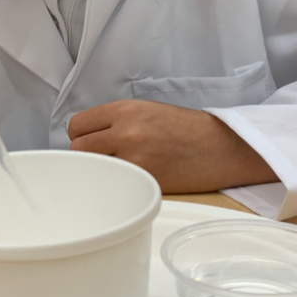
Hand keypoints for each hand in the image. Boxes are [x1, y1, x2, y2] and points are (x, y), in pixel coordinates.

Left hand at [68, 100, 276, 192]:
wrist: (218, 147)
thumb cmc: (183, 127)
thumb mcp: (145, 110)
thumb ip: (113, 120)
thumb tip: (86, 137)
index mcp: (124, 111)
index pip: (77, 125)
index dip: (81, 134)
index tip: (90, 140)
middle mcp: (125, 133)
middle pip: (78, 149)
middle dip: (86, 154)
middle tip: (102, 157)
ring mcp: (134, 161)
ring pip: (93, 170)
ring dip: (98, 171)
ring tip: (113, 170)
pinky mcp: (145, 184)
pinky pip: (114, 186)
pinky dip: (116, 185)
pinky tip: (127, 182)